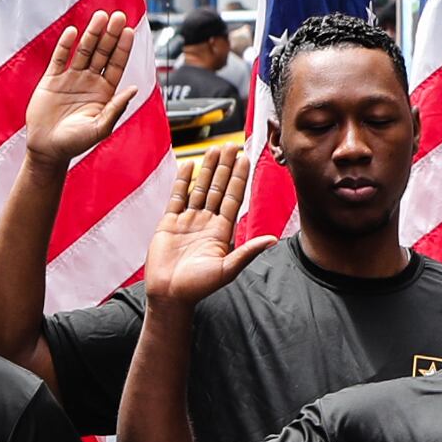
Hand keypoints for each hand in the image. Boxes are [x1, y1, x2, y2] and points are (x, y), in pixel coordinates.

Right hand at [25, 13, 137, 169]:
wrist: (47, 149)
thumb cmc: (75, 143)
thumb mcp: (100, 128)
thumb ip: (116, 108)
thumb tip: (133, 89)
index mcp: (104, 91)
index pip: (116, 64)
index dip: (122, 48)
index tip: (129, 31)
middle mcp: (89, 81)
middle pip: (102, 52)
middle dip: (110, 35)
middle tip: (118, 17)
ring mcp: (70, 78)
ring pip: (84, 51)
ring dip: (92, 34)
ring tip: (100, 17)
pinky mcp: (52, 80)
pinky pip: (60, 58)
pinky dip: (65, 45)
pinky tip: (73, 32)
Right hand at [144, 146, 274, 316]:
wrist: (169, 295)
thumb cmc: (198, 287)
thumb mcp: (227, 270)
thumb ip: (247, 252)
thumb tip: (272, 240)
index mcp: (222, 231)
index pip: (233, 197)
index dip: (239, 177)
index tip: (245, 158)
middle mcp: (206, 222)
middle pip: (218, 188)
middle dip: (225, 167)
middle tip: (231, 145)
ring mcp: (187, 221)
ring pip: (199, 189)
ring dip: (207, 169)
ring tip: (213, 149)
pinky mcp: (168, 223)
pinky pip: (177, 197)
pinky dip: (182, 181)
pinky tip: (188, 165)